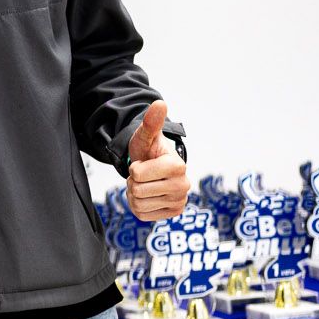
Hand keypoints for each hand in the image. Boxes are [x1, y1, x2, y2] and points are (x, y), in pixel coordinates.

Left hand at [126, 101, 186, 221]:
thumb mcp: (146, 135)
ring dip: (135, 194)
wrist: (154, 166)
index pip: (137, 174)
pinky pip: (142, 215)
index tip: (145, 162)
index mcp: (178, 166)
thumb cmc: (149, 150)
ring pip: (138, 204)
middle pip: (137, 190)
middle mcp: (183, 186)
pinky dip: (138, 206)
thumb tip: (159, 103)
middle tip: (144, 174)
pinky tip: (148, 195)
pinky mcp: (173, 213)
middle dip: (134, 181)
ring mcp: (179, 201)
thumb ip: (151, 122)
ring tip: (146, 183)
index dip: (134, 168)